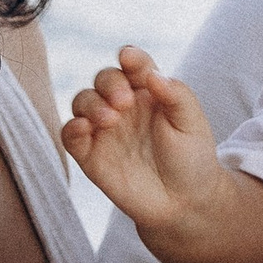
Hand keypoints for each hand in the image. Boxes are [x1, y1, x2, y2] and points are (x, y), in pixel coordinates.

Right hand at [61, 47, 227, 238]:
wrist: (184, 204)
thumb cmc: (191, 159)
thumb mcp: (192, 123)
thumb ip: (176, 94)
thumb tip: (152, 74)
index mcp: (149, 92)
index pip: (135, 65)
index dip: (131, 58)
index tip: (129, 58)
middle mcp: (123, 106)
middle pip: (104, 78)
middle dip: (109, 83)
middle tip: (123, 103)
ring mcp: (105, 129)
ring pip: (83, 101)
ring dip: (91, 103)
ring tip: (110, 118)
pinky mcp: (90, 154)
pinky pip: (70, 135)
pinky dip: (72, 128)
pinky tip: (85, 128)